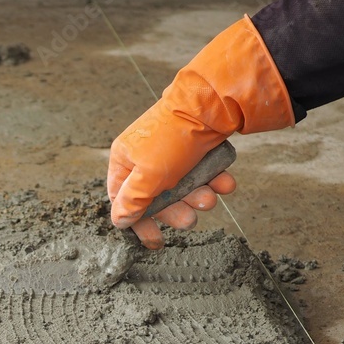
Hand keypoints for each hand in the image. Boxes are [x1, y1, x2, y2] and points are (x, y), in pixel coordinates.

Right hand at [107, 15, 293, 248]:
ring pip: (182, 186)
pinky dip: (213, 180)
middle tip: (190, 220)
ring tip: (210, 198)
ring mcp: (171, 152)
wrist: (213, 102)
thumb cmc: (173, 140)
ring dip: (197, 196)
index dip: (139, 222)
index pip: (123, 200)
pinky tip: (225, 183)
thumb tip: (119, 221)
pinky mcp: (195, 147)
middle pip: (156, 197)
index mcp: (125, 161)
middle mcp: (145, 157)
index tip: (156, 240)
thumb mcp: (148, 177)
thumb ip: (132, 202)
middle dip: (176, 210)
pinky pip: (200, 171)